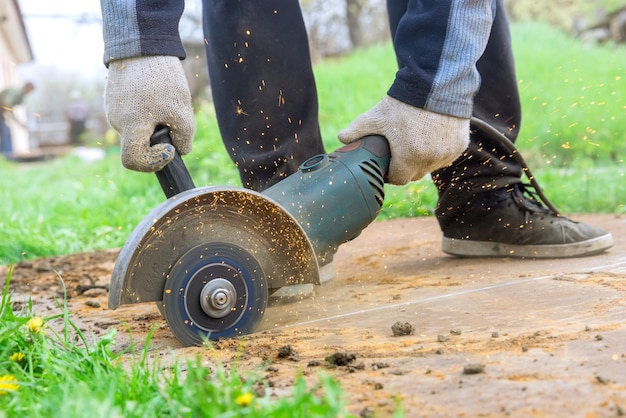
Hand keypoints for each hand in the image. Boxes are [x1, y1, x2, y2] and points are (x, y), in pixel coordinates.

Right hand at [104, 56, 194, 171]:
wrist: (142, 43)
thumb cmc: (161, 79)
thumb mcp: (181, 110)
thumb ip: (184, 136)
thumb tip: (182, 150)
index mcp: (130, 127)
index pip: (132, 162)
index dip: (152, 163)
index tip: (169, 148)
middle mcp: (116, 121)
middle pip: (138, 145)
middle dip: (158, 140)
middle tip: (173, 121)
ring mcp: (112, 108)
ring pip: (136, 128)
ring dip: (153, 123)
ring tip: (165, 102)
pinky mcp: (114, 97)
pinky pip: (132, 114)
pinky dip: (146, 111)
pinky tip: (156, 94)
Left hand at [338, 95, 468, 184]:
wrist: (437, 84)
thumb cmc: (405, 103)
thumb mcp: (377, 116)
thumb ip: (357, 129)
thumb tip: (340, 138)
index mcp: (408, 157)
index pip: (398, 179)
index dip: (391, 173)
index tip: (389, 164)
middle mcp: (430, 160)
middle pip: (415, 175)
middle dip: (407, 167)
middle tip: (401, 152)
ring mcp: (447, 154)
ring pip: (432, 167)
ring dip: (424, 160)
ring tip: (416, 143)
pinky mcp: (460, 146)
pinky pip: (446, 156)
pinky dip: (440, 151)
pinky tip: (432, 138)